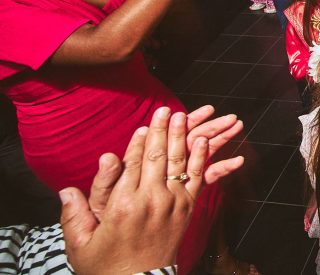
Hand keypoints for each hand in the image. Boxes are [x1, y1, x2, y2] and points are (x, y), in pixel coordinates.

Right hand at [60, 107, 243, 274]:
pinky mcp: (188, 210)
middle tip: (164, 110)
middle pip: (156, 157)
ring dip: (181, 137)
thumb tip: (67, 189)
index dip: (138, 142)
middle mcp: (150, 201)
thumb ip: (75, 214)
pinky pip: (197, 178)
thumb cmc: (106, 265)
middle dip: (161, 131)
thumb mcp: (81, 244)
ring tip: (182, 116)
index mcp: (122, 206)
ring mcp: (172, 204)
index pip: (131, 165)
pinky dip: (201, 158)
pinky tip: (203, 141)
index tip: (143, 124)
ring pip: (178, 163)